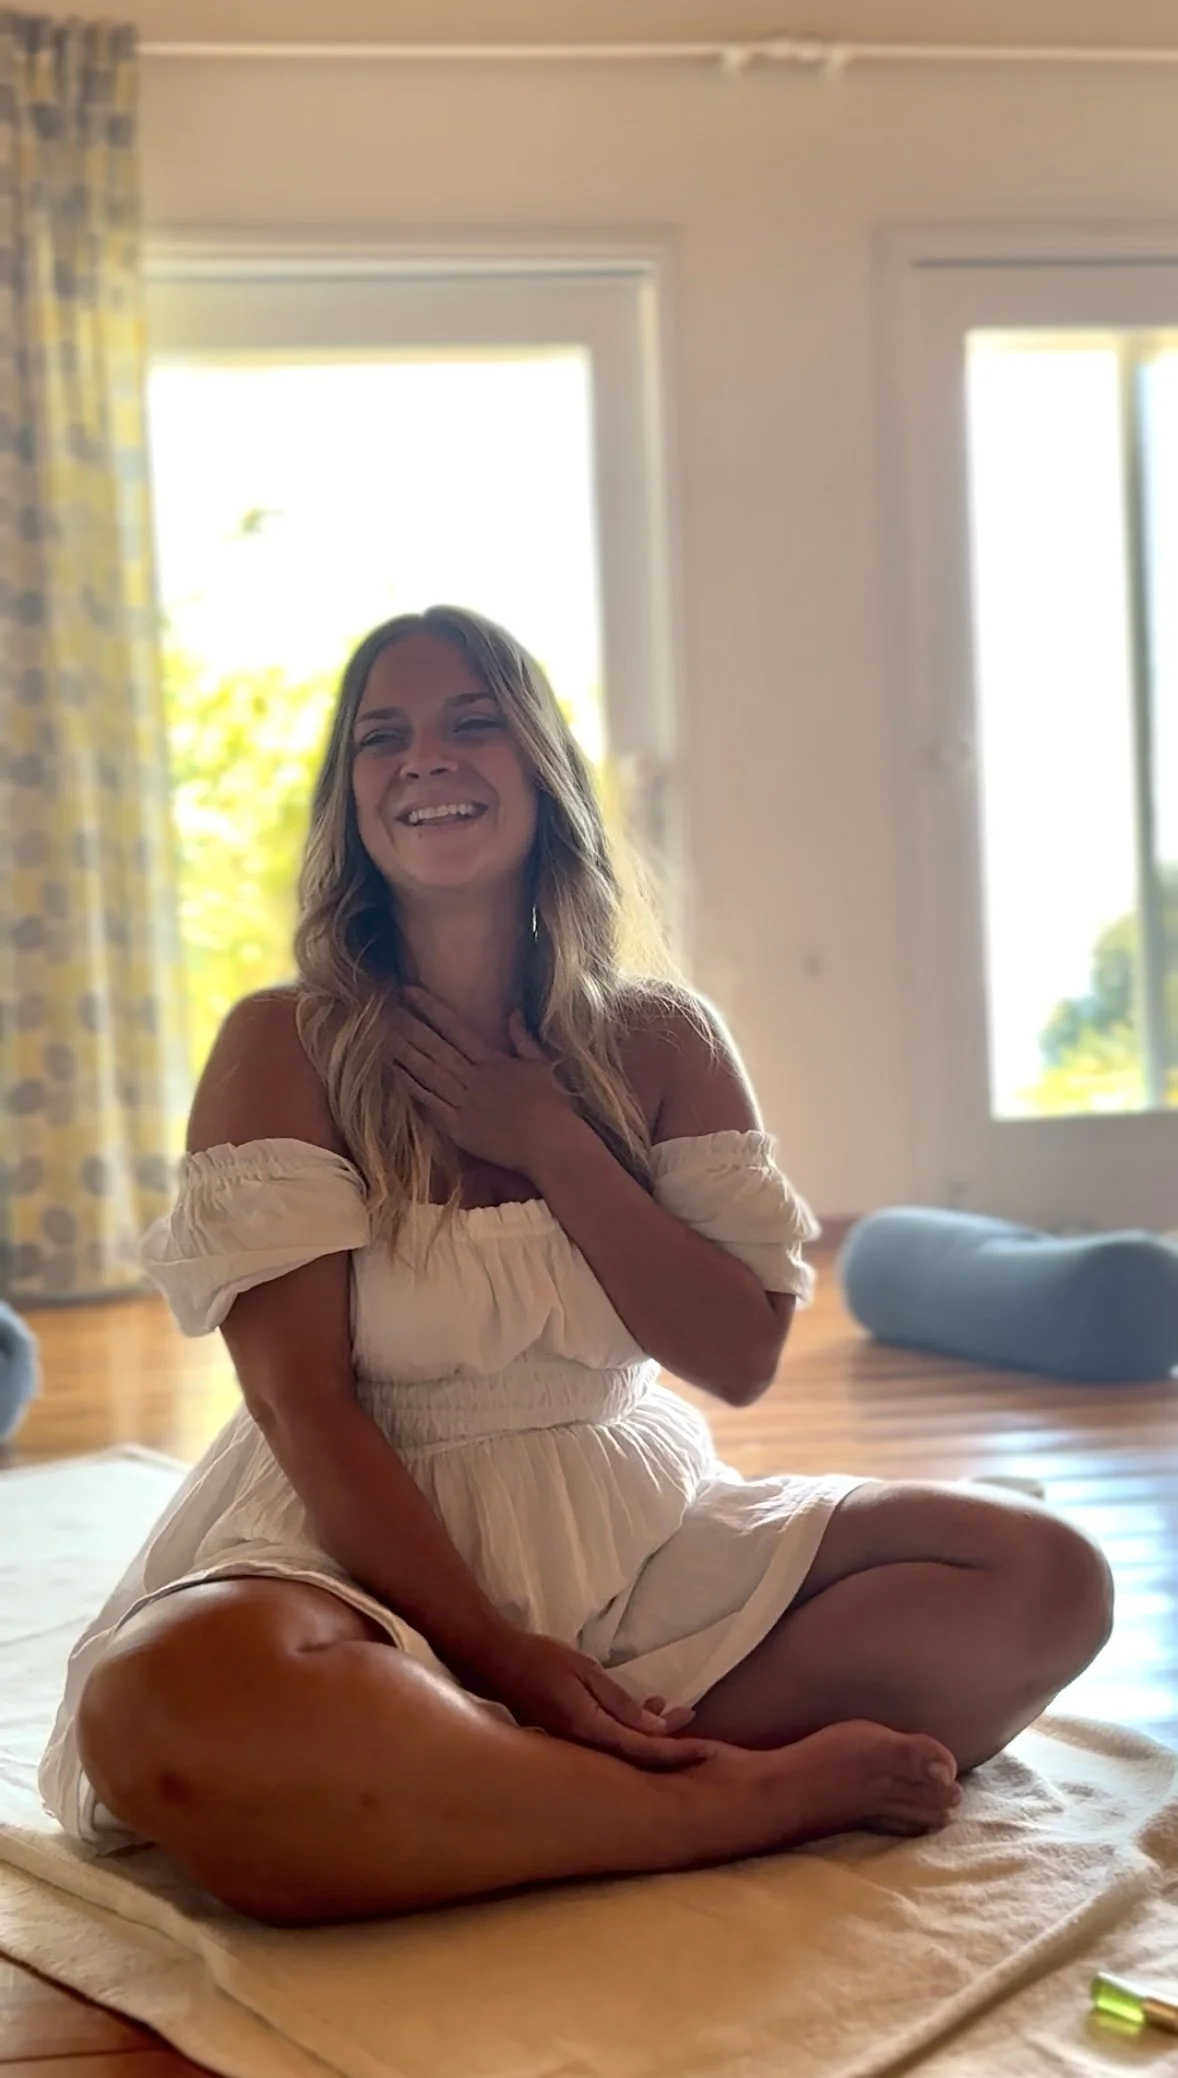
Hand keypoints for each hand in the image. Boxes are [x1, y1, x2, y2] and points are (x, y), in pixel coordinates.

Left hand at [393, 988, 578, 1178]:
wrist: (550, 1145)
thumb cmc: (551, 1106)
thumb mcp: (541, 1066)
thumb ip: (523, 1039)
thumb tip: (513, 1013)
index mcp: (492, 1061)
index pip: (455, 1028)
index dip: (430, 1008)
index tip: (410, 991)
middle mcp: (474, 1078)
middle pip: (435, 1047)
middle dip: (411, 1026)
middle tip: (389, 1008)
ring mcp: (463, 1103)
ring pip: (428, 1072)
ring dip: (406, 1052)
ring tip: (385, 1035)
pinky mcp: (457, 1127)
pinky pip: (429, 1103)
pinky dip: (412, 1087)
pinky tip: (396, 1072)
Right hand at [485, 1630, 714, 1771]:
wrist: (495, 1662)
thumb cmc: (540, 1660)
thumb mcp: (586, 1672)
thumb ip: (620, 1702)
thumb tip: (657, 1727)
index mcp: (589, 1731)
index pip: (643, 1751)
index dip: (677, 1753)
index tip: (707, 1752)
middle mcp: (583, 1747)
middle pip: (636, 1756)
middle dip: (670, 1744)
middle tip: (697, 1727)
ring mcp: (573, 1745)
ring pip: (623, 1749)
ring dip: (650, 1733)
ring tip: (675, 1710)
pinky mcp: (568, 1737)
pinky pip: (607, 1740)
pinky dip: (630, 1728)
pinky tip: (642, 1711)